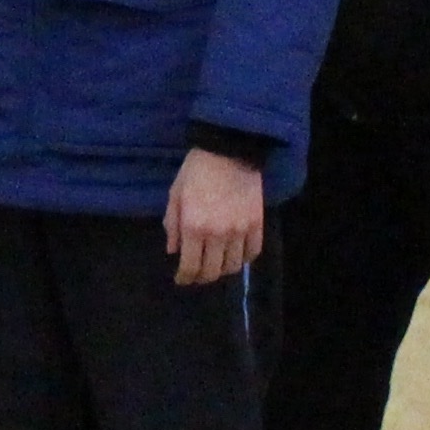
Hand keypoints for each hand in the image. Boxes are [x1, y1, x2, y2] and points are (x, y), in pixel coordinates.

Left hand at [163, 147, 264, 283]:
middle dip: (202, 277)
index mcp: (194, 227)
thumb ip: (172, 225)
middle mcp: (218, 235)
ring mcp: (240, 231)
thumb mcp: (176, 195)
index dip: (185, 278)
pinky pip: (252, 253)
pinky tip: (235, 255)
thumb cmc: (196, 171)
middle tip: (197, 274)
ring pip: (233, 266)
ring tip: (216, 265)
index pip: (191, 266)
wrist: (228, 150)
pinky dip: (244, 259)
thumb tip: (173, 251)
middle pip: (212, 272)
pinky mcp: (257, 224)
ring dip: (222, 270)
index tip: (181, 279)